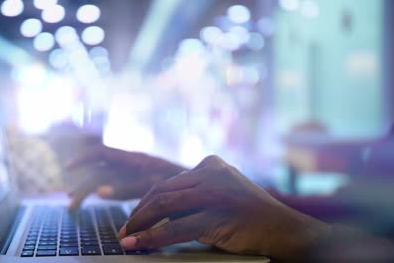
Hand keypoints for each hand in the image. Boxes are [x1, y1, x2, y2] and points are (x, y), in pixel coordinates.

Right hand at [66, 144, 184, 208]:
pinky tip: (96, 197)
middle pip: (98, 170)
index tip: (68, 167)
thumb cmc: (180, 180)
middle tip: (71, 203)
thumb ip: (127, 187)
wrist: (201, 183)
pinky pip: (114, 185)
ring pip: (103, 179)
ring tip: (74, 205)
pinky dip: (101, 192)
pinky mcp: (136, 183)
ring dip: (87, 190)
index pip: (100, 152)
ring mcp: (133, 174)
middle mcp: (130, 163)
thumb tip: (99, 190)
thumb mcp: (154, 183)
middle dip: (83, 185)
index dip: (83, 157)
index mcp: (133, 158)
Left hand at [118, 155, 330, 261]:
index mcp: (210, 165)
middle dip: (139, 212)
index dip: (145, 200)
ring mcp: (215, 192)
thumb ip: (194, 197)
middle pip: (162, 191)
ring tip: (126, 236)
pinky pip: (177, 226)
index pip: (168, 182)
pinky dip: (153, 237)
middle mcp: (211, 173)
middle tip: (124, 228)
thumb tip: (156, 212)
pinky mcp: (218, 214)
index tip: (132, 215)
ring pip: (165, 205)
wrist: (284, 230)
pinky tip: (139, 243)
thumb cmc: (251, 216)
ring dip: (140, 223)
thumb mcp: (221, 195)